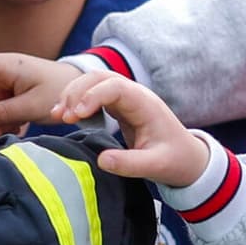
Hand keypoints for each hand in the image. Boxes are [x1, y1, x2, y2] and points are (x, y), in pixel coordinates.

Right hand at [0, 50, 80, 132]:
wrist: (81, 89)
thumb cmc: (61, 89)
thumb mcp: (32, 106)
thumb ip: (2, 113)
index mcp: (7, 66)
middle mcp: (3, 71)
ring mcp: (6, 82)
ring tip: (12, 126)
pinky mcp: (11, 92)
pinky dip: (4, 119)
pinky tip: (16, 126)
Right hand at [55, 72, 206, 187]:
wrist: (188, 159)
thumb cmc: (175, 161)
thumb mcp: (156, 166)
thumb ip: (130, 164)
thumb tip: (102, 160)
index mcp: (145, 104)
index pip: (115, 87)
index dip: (92, 96)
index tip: (75, 116)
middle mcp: (135, 95)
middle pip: (100, 78)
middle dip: (77, 92)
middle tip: (62, 117)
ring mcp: (127, 99)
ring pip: (94, 83)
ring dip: (74, 94)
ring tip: (58, 115)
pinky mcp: (120, 107)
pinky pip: (95, 95)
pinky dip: (77, 101)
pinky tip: (65, 116)